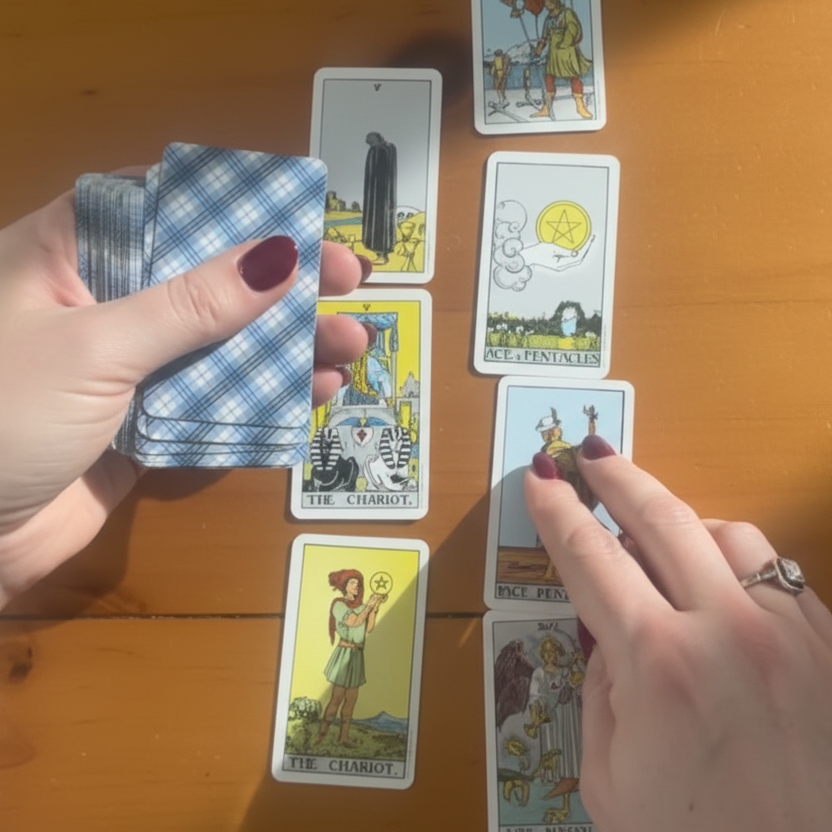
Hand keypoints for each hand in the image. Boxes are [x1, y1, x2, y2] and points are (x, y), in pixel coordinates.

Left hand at [0, 187, 370, 607]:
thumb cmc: (2, 418)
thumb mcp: (96, 348)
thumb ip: (189, 305)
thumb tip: (278, 255)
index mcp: (70, 255)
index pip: (164, 206)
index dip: (238, 208)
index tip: (305, 216)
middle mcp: (105, 301)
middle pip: (209, 276)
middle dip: (283, 282)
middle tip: (352, 280)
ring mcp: (131, 364)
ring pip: (222, 340)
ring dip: (288, 342)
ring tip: (352, 343)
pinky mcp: (149, 420)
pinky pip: (216, 398)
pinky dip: (266, 396)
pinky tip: (317, 390)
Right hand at [525, 437, 831, 831]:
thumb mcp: (609, 776)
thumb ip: (601, 686)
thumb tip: (609, 628)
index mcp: (659, 665)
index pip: (591, 559)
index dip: (558, 513)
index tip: (542, 478)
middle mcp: (727, 631)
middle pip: (661, 520)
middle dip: (617, 478)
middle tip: (591, 454)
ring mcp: (787, 633)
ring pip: (728, 533)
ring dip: (683, 524)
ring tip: (660, 539)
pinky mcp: (827, 645)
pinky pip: (776, 569)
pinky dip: (736, 561)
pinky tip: (719, 584)